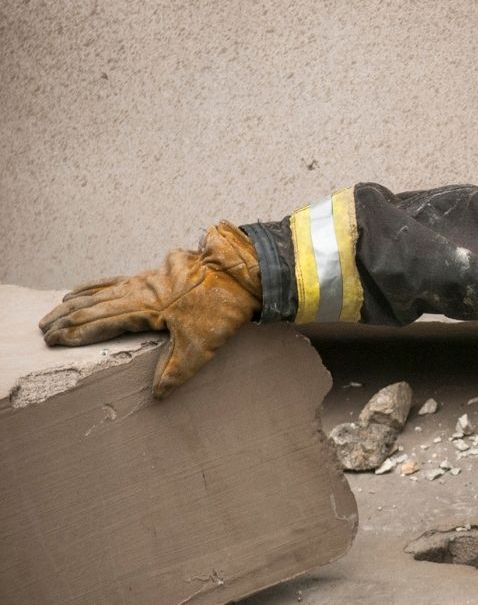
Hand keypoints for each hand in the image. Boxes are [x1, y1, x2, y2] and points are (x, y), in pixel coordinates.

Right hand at [38, 221, 261, 397]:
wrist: (241, 275)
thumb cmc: (222, 311)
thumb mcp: (201, 348)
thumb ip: (175, 371)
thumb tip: (156, 395)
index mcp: (145, 309)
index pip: (102, 323)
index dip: (77, 333)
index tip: (54, 341)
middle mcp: (141, 291)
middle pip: (96, 305)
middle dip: (68, 318)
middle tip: (43, 329)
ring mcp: (148, 279)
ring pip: (104, 290)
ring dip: (78, 301)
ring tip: (56, 308)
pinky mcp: (156, 273)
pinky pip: (119, 279)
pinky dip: (98, 284)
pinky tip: (87, 288)